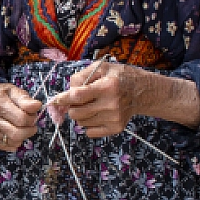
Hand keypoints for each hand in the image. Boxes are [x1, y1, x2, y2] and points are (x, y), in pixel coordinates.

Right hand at [0, 83, 42, 151]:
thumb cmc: (4, 95)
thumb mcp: (15, 91)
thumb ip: (26, 99)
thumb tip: (37, 106)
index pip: (22, 118)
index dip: (32, 118)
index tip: (33, 115)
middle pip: (17, 133)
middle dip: (29, 131)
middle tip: (31, 125)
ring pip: (13, 142)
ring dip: (23, 136)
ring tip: (22, 127)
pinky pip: (6, 147)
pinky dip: (15, 142)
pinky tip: (14, 133)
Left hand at [49, 62, 199, 136]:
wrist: (142, 91)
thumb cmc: (119, 77)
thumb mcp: (101, 67)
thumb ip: (81, 77)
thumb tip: (66, 93)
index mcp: (107, 86)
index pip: (77, 96)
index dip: (63, 98)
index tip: (56, 100)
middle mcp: (111, 104)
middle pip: (76, 113)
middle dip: (73, 107)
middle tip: (80, 100)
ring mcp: (114, 118)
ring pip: (81, 123)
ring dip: (81, 115)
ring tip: (92, 105)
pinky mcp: (116, 128)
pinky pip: (90, 132)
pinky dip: (89, 124)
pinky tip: (97, 114)